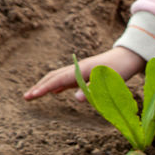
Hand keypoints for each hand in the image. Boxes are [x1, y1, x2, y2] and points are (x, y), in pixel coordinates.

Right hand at [25, 47, 145, 101]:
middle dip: (38, 87)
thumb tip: (76, 98)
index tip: (30, 96)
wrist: (129, 56)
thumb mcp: (109, 82)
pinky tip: (54, 92)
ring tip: (34, 95)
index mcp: (80, 70)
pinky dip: (57, 85)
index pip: (56, 80)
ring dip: (45, 85)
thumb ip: (92, 89)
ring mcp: (79, 70)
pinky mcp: (84, 73)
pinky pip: (66, 79)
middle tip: (26, 98)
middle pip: (52, 77)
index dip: (42, 89)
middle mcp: (76, 68)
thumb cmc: (120, 69)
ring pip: (57, 77)